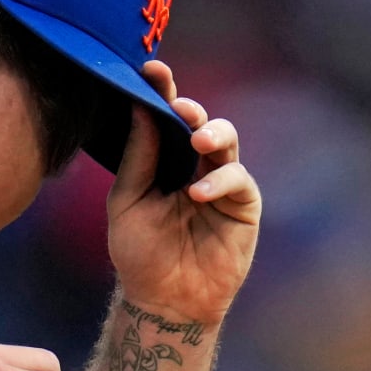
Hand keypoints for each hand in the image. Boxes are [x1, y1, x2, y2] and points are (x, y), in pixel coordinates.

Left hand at [106, 61, 260, 324]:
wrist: (162, 301)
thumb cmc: (139, 253)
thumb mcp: (127, 201)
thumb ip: (137, 157)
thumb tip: (140, 109)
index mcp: (163, 160)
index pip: (164, 118)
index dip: (161, 92)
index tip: (150, 69)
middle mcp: (193, 165)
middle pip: (199, 122)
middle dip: (190, 109)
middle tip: (178, 106)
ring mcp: (221, 183)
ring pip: (226, 142)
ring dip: (213, 134)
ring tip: (196, 140)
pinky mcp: (242, 205)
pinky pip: (238, 180)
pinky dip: (219, 181)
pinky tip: (198, 192)